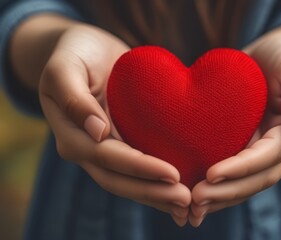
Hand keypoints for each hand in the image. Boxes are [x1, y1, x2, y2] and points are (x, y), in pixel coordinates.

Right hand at [38, 24, 190, 225]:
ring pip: (130, 182)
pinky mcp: (121, 142)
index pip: (108, 157)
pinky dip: (157, 183)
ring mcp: (104, 149)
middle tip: (187, 200)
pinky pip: (138, 168)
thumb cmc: (75, 53)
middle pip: (119, 179)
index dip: (140, 168)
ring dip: (157, 195)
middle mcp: (87, 149)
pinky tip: (179, 191)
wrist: (87, 49)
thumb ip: (74, 98)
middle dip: (152, 191)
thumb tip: (98, 132)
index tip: (173, 174)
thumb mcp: (64, 68)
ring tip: (188, 205)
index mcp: (71, 135)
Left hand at [189, 34, 280, 226]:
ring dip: (218, 198)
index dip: (240, 169)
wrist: (270, 58)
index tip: (211, 174)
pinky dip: (216, 188)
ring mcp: (262, 156)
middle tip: (193, 199)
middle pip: (253, 180)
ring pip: (242, 185)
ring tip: (190, 205)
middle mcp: (280, 154)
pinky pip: (232, 175)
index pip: (266, 159)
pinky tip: (193, 194)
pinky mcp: (245, 151)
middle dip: (225, 192)